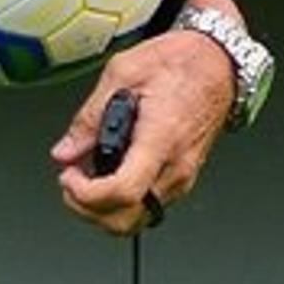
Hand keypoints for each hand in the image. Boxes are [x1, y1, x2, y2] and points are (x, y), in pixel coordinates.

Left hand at [52, 0, 241, 234]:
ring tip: (88, 177)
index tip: (69, 176)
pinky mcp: (183, 178)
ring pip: (137, 220)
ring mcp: (182, 177)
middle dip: (88, 210)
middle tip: (72, 181)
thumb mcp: (122, 73)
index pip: (123, 191)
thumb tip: (66, 151)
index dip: (86, 195)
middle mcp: (176, 166)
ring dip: (103, 209)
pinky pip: (148, 206)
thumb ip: (89, 117)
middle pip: (127, 221)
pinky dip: (122, 201)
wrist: (218, 64)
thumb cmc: (180, 63)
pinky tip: (109, 174)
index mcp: (161, 138)